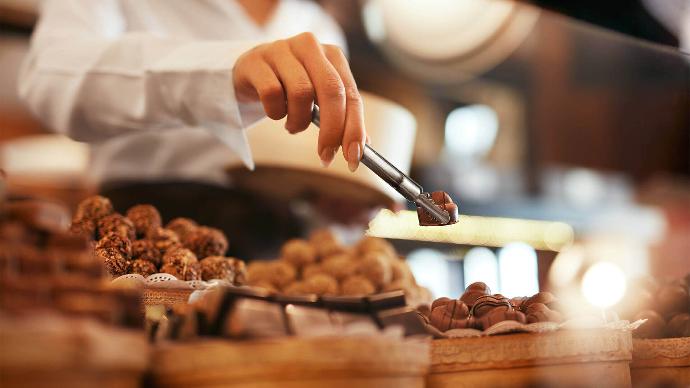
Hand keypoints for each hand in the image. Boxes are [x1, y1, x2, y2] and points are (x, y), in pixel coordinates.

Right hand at [233, 33, 365, 170]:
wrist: (250, 72)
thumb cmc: (290, 87)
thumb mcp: (319, 98)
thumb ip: (341, 117)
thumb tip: (363, 147)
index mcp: (333, 56)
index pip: (351, 94)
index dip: (354, 129)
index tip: (353, 157)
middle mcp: (311, 47)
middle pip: (331, 90)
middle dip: (332, 130)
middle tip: (326, 156)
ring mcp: (282, 50)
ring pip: (301, 93)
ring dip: (299, 121)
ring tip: (293, 126)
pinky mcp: (257, 61)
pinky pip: (271, 93)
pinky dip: (275, 112)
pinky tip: (276, 113)